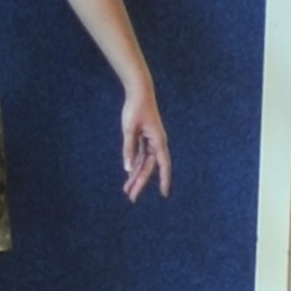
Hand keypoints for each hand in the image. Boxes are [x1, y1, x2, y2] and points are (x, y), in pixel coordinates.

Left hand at [121, 86, 171, 201]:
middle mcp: (157, 143)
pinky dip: (134, 166)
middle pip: (149, 168)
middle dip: (140, 183)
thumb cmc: (136, 108)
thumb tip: (128, 168)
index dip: (164, 180)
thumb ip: (129, 149)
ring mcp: (151, 142)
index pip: (163, 165)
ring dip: (136, 177)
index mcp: (158, 141)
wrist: (139, 91)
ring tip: (127, 191)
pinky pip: (140, 156)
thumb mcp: (129, 129)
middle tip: (131, 198)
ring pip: (144, 164)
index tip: (164, 194)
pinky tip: (129, 176)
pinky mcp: (144, 139)